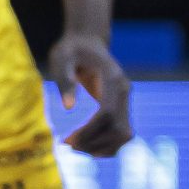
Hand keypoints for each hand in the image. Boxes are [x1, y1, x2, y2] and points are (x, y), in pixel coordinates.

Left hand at [48, 32, 132, 156]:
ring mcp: (126, 99)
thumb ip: (65, 80)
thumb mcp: (62, 58)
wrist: (87, 42)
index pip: (107, 114)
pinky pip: (122, 133)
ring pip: (124, 135)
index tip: (67, 140)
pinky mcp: (122, 106)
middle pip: (118, 128)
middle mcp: (124, 91)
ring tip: (76, 146)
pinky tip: (87, 144)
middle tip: (67, 144)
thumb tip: (69, 108)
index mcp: (113, 78)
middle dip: (93, 141)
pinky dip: (108, 144)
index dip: (89, 131)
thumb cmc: (71, 49)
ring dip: (102, 146)